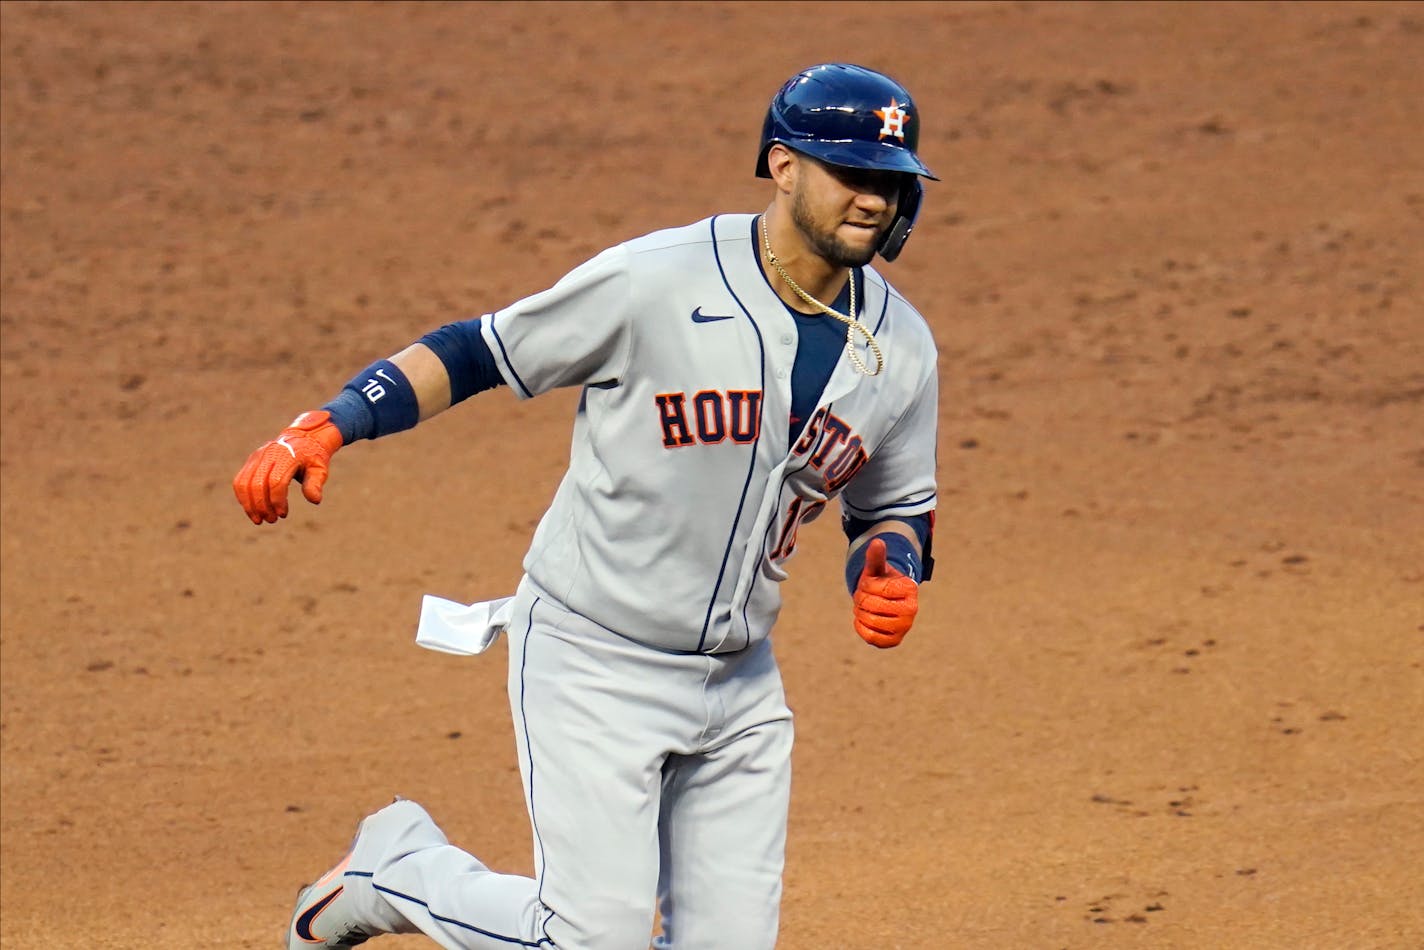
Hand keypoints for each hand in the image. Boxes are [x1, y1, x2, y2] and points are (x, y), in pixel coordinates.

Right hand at [233, 410, 343, 524]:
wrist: (304, 438)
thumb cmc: (313, 457)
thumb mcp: (320, 469)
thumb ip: (315, 483)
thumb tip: (315, 500)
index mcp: (286, 456)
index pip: (276, 481)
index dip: (277, 500)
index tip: (283, 514)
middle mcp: (268, 454)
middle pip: (257, 484)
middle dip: (262, 506)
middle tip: (272, 520)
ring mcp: (257, 456)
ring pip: (244, 483)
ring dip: (249, 505)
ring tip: (259, 520)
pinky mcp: (251, 461)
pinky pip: (240, 480)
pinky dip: (243, 497)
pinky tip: (252, 510)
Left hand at [852, 537, 918, 647]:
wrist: (886, 601)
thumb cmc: (881, 582)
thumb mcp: (877, 569)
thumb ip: (876, 557)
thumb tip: (877, 542)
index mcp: (909, 588)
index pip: (877, 588)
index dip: (865, 585)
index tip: (868, 583)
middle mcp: (912, 609)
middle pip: (871, 605)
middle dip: (860, 599)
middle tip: (863, 596)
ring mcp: (905, 627)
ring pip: (870, 621)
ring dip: (860, 613)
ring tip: (864, 607)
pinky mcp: (894, 641)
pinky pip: (870, 637)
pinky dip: (861, 627)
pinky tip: (863, 620)